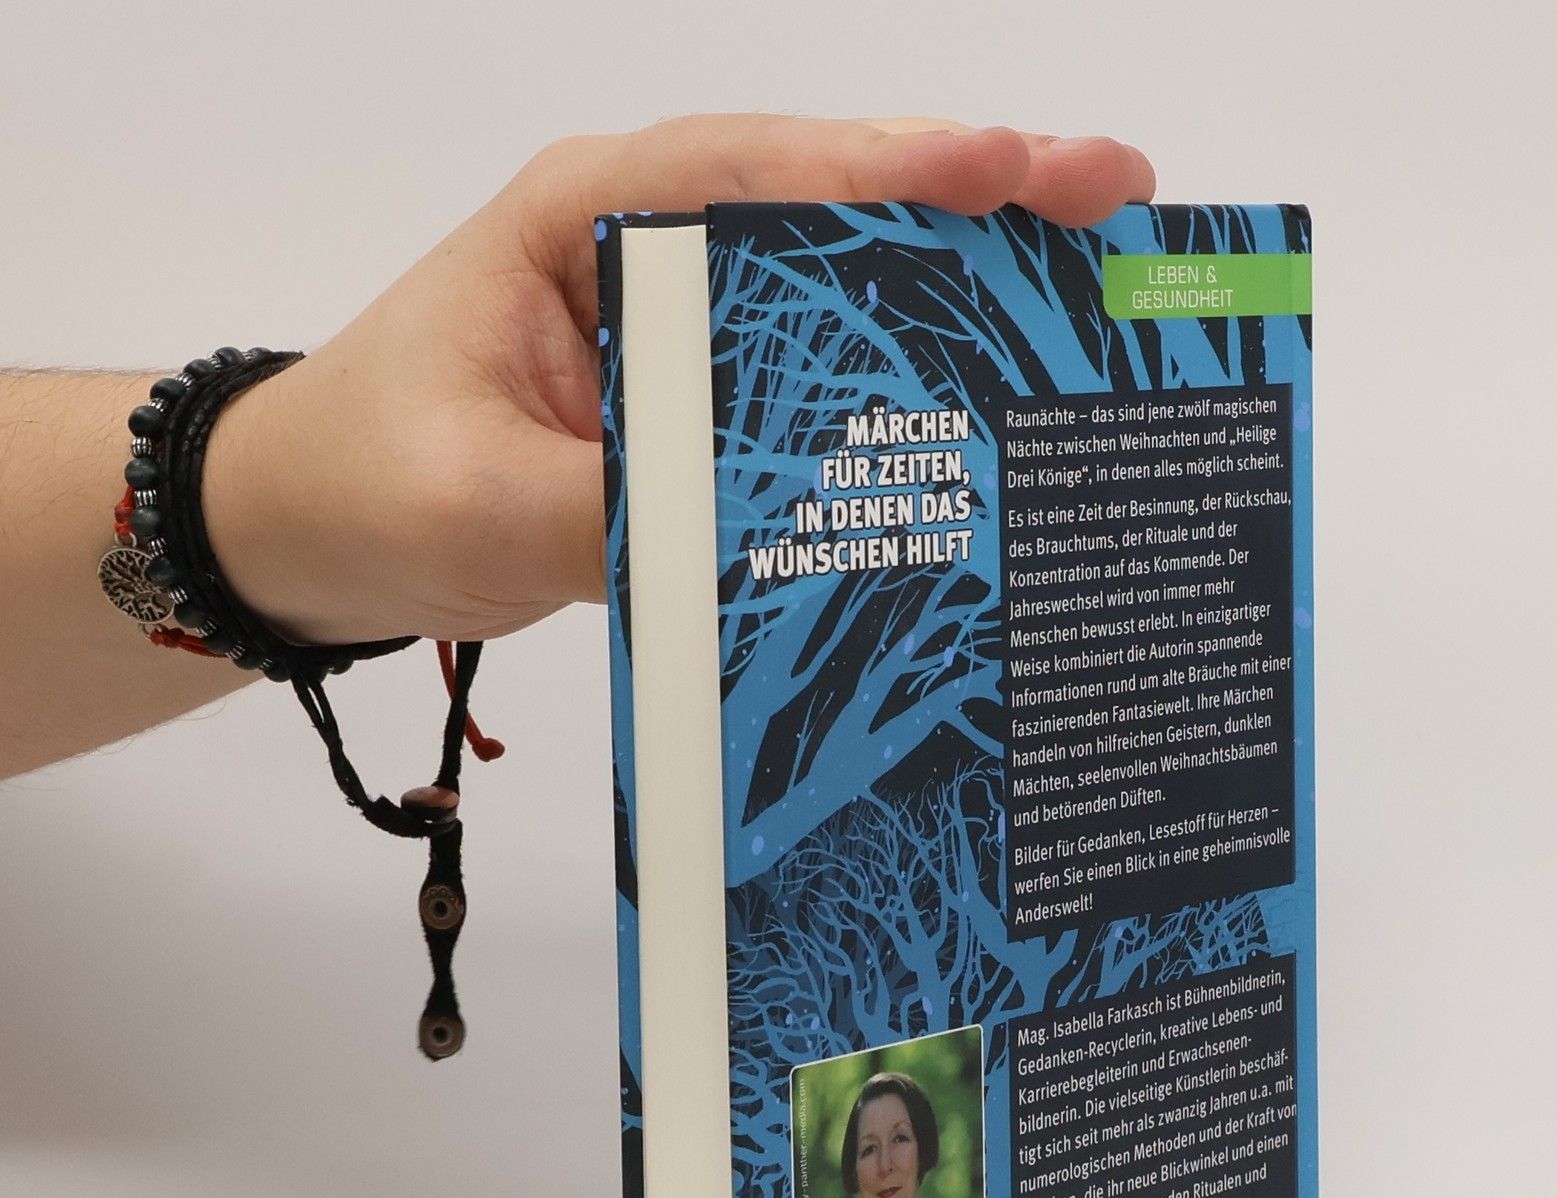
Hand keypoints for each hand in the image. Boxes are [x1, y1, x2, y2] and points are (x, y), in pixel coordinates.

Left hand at [205, 116, 1154, 646]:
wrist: (309, 529)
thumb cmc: (366, 479)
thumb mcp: (482, 501)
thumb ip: (621, 510)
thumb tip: (771, 539)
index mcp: (588, 219)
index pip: (756, 171)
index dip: (893, 169)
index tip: (1015, 172)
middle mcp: (649, 250)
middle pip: (830, 208)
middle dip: (974, 206)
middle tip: (1117, 205)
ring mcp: (679, 325)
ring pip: (837, 288)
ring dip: (959, 289)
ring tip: (1091, 287)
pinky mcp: (694, 401)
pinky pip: (811, 383)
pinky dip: (898, 387)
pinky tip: (985, 402)